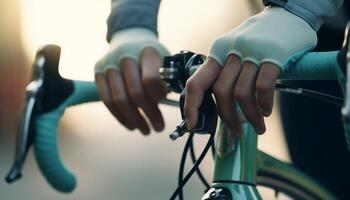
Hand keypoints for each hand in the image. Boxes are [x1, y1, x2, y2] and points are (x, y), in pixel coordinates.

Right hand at [95, 28, 169, 134]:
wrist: (129, 38)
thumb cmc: (152, 56)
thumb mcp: (165, 59)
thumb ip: (171, 79)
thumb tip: (181, 103)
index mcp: (147, 51)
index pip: (151, 79)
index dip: (158, 96)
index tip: (165, 103)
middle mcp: (125, 56)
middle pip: (135, 92)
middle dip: (149, 114)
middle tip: (159, 127)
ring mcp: (108, 65)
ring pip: (119, 100)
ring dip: (134, 119)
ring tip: (145, 130)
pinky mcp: (98, 73)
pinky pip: (107, 101)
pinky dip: (120, 117)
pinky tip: (131, 125)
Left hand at [184, 7, 316, 135]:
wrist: (288, 14)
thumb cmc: (259, 37)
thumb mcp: (234, 49)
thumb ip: (226, 72)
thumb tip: (222, 105)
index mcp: (217, 52)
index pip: (196, 81)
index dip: (191, 105)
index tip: (192, 124)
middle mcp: (230, 51)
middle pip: (220, 93)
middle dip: (228, 118)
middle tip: (237, 131)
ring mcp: (251, 52)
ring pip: (241, 93)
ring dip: (249, 116)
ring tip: (258, 125)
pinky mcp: (273, 55)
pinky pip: (263, 86)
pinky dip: (264, 104)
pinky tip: (267, 110)